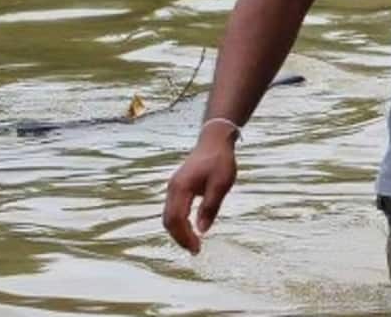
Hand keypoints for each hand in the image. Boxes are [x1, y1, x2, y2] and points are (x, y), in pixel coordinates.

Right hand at [162, 130, 238, 253]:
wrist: (214, 141)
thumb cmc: (220, 160)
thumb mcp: (221, 184)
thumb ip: (210, 206)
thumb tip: (202, 230)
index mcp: (181, 187)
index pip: (177, 219)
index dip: (184, 236)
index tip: (197, 248)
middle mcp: (172, 189)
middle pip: (169, 220)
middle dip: (180, 237)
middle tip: (195, 250)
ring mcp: (172, 188)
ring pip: (169, 216)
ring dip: (179, 231)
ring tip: (193, 243)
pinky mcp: (177, 188)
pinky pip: (173, 210)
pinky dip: (179, 223)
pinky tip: (190, 229)